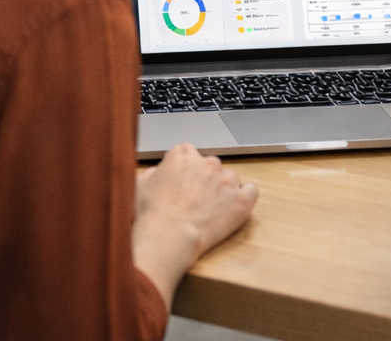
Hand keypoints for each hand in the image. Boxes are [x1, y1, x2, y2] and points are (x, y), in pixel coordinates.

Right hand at [132, 144, 257, 306]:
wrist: (168, 236)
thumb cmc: (151, 213)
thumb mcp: (140, 184)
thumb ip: (154, 172)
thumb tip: (159, 174)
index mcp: (183, 153)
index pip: (187, 155)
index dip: (183, 172)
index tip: (179, 185)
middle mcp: (208, 161)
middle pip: (209, 166)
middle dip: (203, 181)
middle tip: (192, 201)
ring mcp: (227, 180)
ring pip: (229, 178)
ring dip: (222, 190)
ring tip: (210, 210)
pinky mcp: (241, 200)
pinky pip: (251, 190)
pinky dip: (244, 197)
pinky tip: (233, 207)